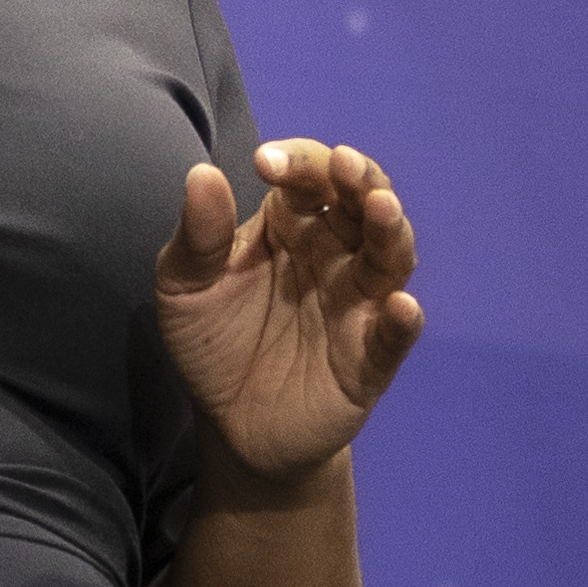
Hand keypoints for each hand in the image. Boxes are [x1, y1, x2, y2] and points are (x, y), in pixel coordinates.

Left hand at [154, 140, 421, 484]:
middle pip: (362, 203)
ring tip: (380, 208)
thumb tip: (202, 173)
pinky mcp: (370, 357)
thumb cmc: (212, 341)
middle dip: (360, 179)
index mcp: (292, 224)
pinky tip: (399, 307)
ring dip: (391, 230)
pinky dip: (402, 321)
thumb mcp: (185, 287)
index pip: (307, 178)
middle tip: (346, 165)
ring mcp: (359, 303)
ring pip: (391, 257)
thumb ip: (197, 237)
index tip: (264, 161)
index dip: (296, 162)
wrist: (229, 424)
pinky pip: (394, 336)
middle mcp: (336, 253)